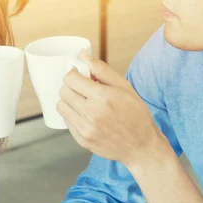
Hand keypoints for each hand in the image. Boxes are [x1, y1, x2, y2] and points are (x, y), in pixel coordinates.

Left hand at [57, 52, 170, 167]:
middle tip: (83, 89)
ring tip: (83, 103)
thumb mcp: (125, 88)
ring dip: (69, 101)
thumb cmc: (136, 115)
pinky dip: (73, 116)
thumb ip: (102, 70)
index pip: (71, 79)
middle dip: (71, 87)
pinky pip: (67, 122)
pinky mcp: (82, 140)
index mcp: (104, 97)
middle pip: (63, 92)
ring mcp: (85, 129)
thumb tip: (83, 55)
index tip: (80, 76)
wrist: (141, 147)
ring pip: (61, 107)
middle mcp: (92, 113)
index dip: (74, 74)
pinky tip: (87, 117)